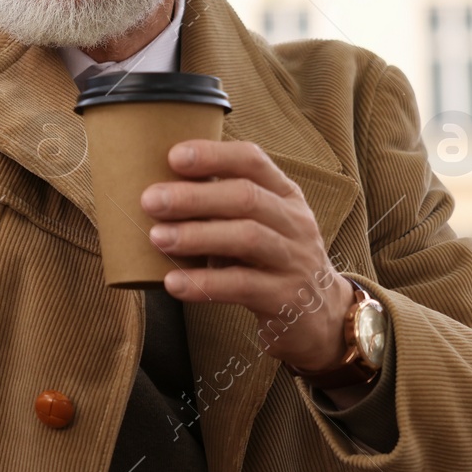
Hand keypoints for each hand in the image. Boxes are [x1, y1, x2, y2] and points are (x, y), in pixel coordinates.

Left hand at [142, 139, 355, 373]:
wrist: (321, 317)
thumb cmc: (270, 260)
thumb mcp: (257, 224)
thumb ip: (221, 205)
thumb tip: (158, 188)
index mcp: (284, 194)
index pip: (252, 161)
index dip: (213, 155)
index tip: (173, 156)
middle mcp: (294, 222)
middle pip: (246, 197)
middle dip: (194, 197)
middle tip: (150, 200)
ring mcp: (294, 260)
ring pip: (247, 238)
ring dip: (196, 235)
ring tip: (156, 238)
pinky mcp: (287, 298)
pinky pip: (243, 285)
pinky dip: (204, 283)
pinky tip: (174, 283)